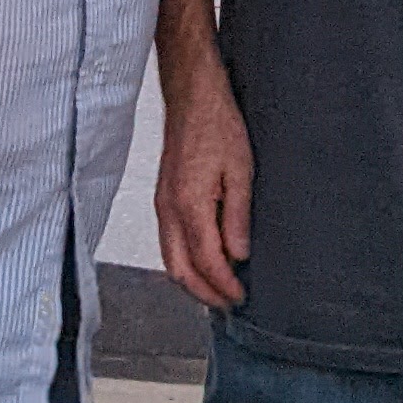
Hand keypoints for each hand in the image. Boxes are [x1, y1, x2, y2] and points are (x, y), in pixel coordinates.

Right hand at [155, 54, 254, 310]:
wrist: (193, 97)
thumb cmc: (219, 126)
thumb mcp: (241, 170)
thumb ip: (238, 216)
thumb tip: (238, 256)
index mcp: (189, 205)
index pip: (206, 261)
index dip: (223, 285)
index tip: (241, 297)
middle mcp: (169, 210)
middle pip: (179, 270)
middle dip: (203, 293)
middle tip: (229, 304)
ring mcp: (162, 205)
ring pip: (169, 259)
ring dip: (192, 281)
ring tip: (217, 292)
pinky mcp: (163, 199)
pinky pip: (168, 243)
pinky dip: (184, 262)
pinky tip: (203, 263)